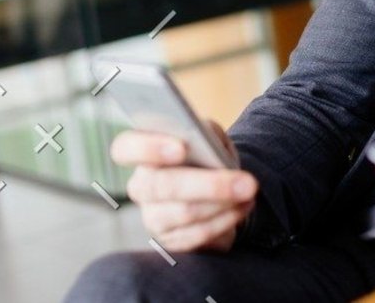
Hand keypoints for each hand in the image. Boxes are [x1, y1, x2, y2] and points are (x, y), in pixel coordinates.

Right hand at [112, 121, 257, 252]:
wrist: (219, 190)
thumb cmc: (209, 156)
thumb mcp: (209, 137)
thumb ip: (205, 133)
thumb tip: (206, 143)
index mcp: (142, 153)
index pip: (125, 148)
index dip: (148, 148)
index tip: (181, 148)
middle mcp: (141, 186)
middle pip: (161, 186)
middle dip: (209, 185)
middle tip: (248, 183)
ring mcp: (153, 217)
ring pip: (184, 213)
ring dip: (223, 204)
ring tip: (249, 192)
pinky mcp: (171, 241)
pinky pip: (197, 235)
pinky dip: (225, 221)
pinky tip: (242, 208)